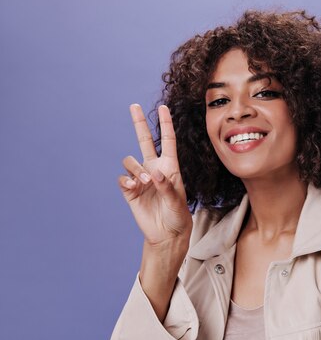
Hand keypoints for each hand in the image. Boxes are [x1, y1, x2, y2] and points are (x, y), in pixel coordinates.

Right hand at [118, 104, 192, 246]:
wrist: (167, 233)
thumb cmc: (178, 215)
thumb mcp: (177, 200)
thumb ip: (167, 186)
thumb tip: (154, 173)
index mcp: (170, 167)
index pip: (167, 140)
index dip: (165, 124)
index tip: (163, 107)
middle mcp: (154, 168)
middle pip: (144, 141)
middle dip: (139, 123)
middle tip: (134, 106)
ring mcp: (141, 178)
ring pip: (130, 161)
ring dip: (136, 169)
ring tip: (145, 183)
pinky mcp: (130, 190)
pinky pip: (123, 178)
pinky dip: (128, 181)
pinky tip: (135, 188)